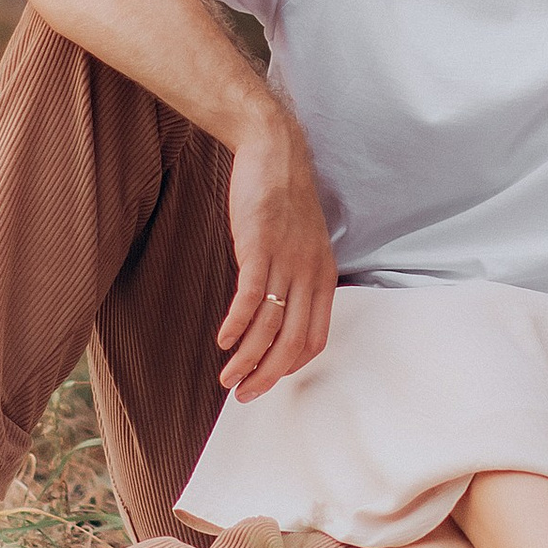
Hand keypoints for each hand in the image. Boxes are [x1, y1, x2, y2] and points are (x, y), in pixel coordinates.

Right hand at [213, 113, 337, 399]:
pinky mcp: (260, 247)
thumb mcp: (300, 244)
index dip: (290, 366)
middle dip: (267, 376)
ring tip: (226, 378)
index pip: (314, 338)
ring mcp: (286, 261)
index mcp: (323, 276)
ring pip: (269, 327)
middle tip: (243, 395)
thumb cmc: (282, 199)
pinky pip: (251, 298)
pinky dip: (237, 325)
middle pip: (292, 342)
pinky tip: (223, 341)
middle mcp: (310, 274)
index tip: (267, 379)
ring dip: (246, 359)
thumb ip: (293, 278)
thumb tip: (274, 313)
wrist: (274, 152)